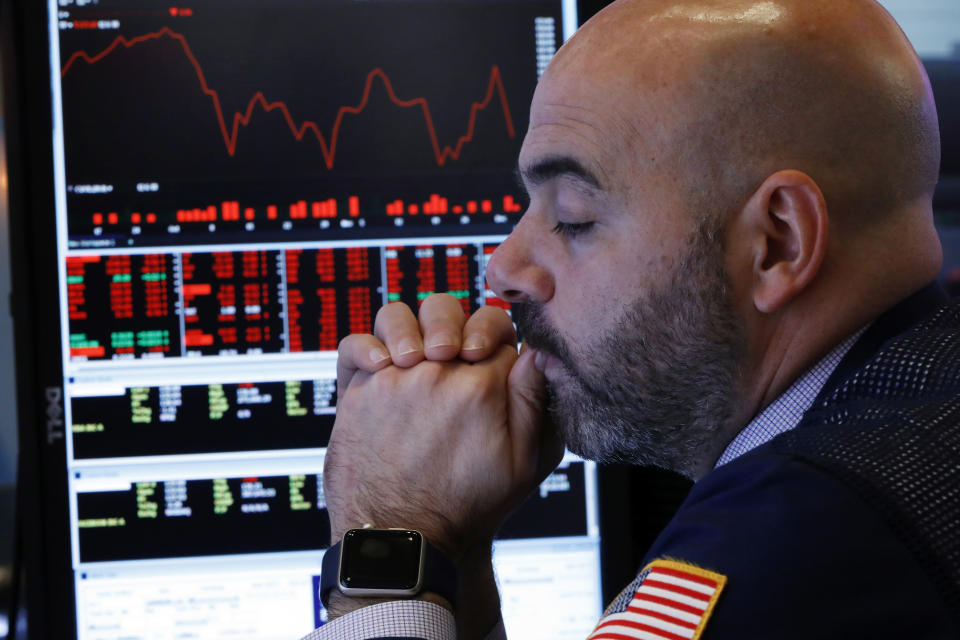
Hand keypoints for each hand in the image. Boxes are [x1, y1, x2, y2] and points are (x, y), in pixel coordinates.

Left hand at [325, 294, 563, 558]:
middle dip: (459, 326)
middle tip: (458, 356)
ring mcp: (391, 379)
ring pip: (399, 317)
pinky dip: (365, 345)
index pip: (497, 331)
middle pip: (450, 312)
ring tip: (419, 355)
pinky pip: (353, 345)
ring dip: (413, 328)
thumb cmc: (466, 506)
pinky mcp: (357, 393)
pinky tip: (382, 362)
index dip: (497, 343)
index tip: (491, 365)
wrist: (405, 539)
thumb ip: (534, 400)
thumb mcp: (524, 461)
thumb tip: (537, 350)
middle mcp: (435, 373)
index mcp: (482, 385)